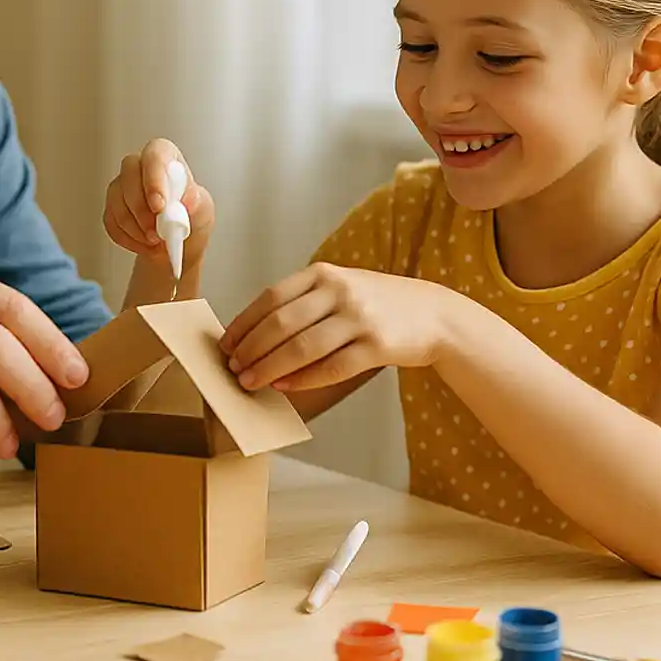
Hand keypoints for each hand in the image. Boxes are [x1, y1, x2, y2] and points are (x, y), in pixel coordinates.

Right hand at [102, 138, 214, 268]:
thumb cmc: (191, 217)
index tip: (159, 206)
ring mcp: (122, 185)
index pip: (155, 155)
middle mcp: (140, 166)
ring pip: (118, 201)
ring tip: (156, 241)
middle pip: (130, 175)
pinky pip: (112, 222)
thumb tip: (186, 202)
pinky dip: (129, 239)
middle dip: (141, 209)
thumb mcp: (203, 209)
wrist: (179, 243)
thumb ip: (195, 202)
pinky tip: (144, 243)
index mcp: (166, 157)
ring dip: (136, 228)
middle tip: (157, 233)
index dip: (154, 179)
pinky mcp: (111, 207)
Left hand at [219, 264, 461, 391]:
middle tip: (234, 369)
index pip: (271, 299)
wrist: (434, 314)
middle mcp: (340, 291)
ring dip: (270, 367)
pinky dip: (304, 379)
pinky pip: (332, 367)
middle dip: (251, 350)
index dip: (244, 324)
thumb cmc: (377, 304)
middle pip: (282, 324)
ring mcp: (360, 317)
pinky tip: (285, 386)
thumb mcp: (340, 289)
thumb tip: (254, 337)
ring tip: (251, 382)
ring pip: (302, 347)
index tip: (226, 345)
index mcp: (323, 274)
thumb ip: (303, 304)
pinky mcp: (377, 346)